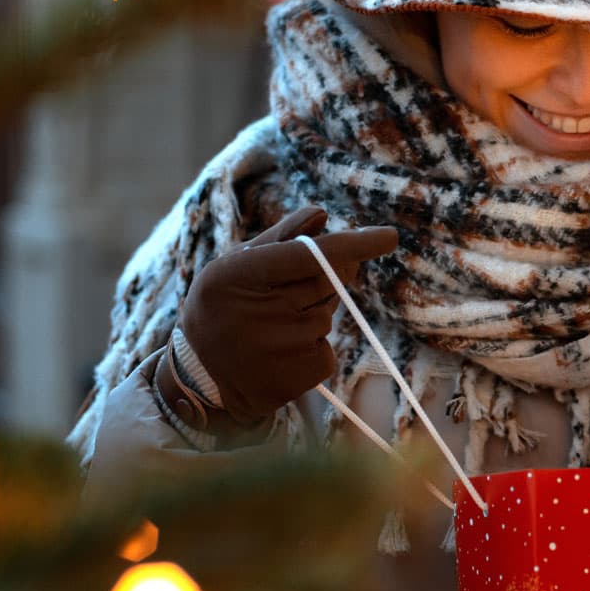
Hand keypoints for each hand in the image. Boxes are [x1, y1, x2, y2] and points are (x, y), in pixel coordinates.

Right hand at [178, 206, 398, 423]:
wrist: (200, 377)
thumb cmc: (222, 307)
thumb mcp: (236, 265)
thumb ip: (281, 237)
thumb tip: (322, 213)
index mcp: (240, 274)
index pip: (310, 255)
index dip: (354, 244)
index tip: (389, 236)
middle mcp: (262, 311)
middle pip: (328, 280)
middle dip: (329, 274)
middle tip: (297, 285)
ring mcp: (282, 347)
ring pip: (328, 313)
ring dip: (314, 312)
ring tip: (276, 325)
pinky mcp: (299, 376)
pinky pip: (326, 347)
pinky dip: (313, 345)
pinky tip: (282, 351)